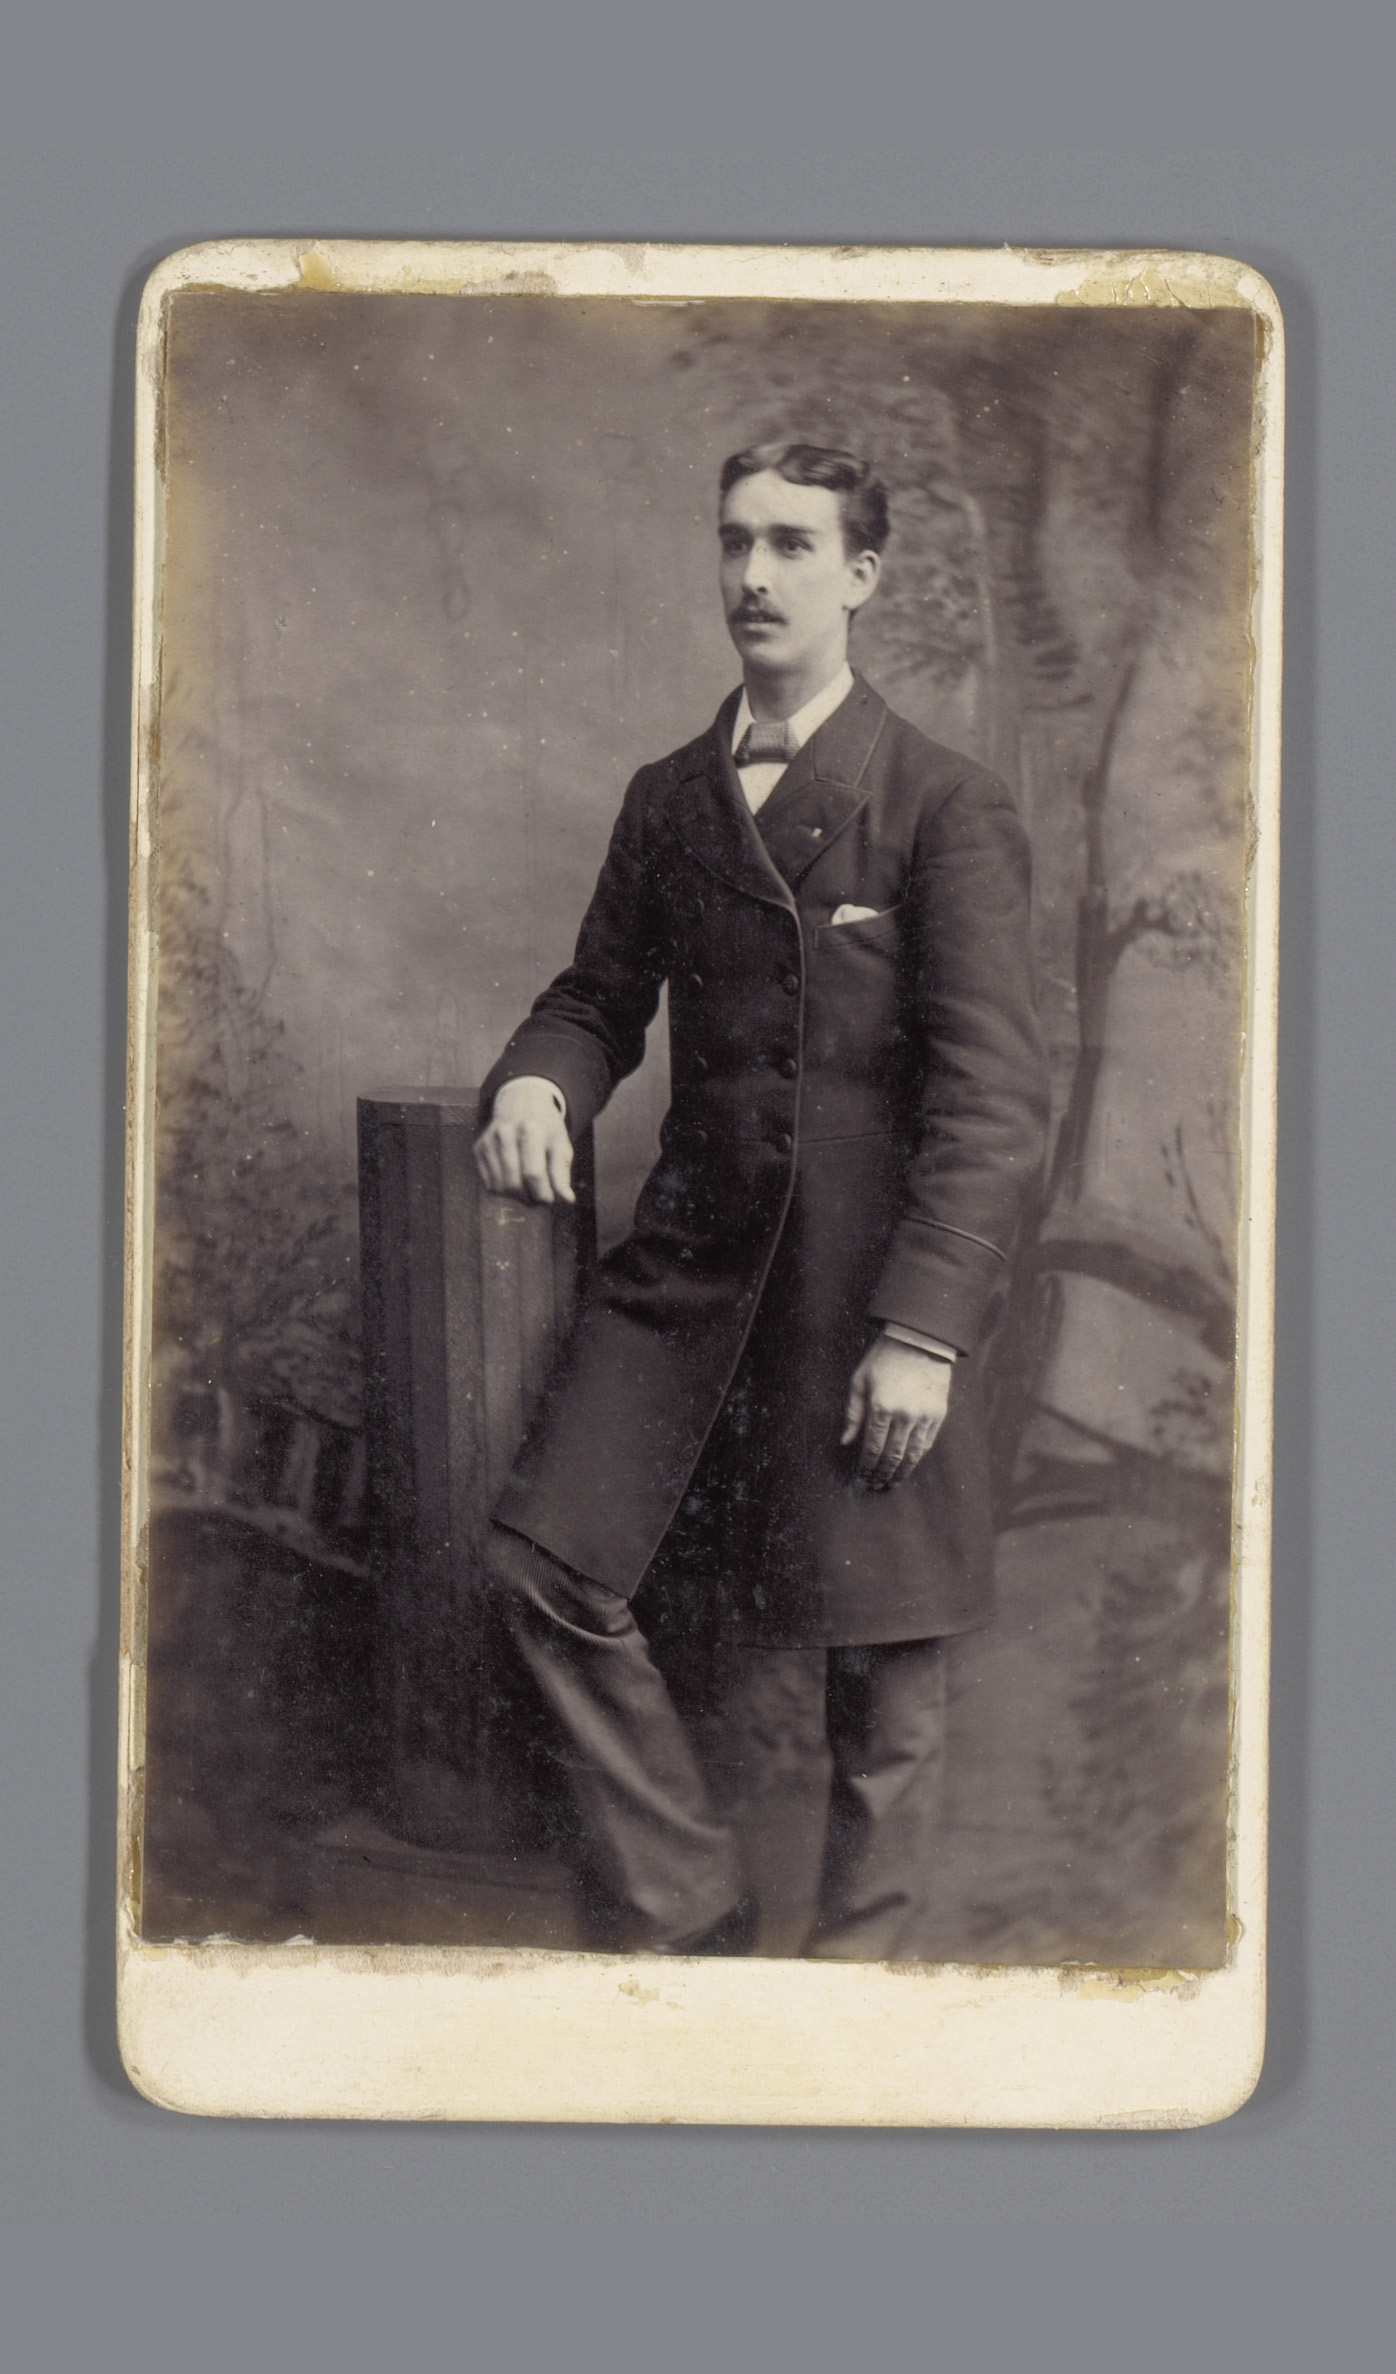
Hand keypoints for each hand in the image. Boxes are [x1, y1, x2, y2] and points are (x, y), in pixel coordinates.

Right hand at [473, 1077, 574, 1204]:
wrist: (520, 1101)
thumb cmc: (545, 1126)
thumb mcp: (560, 1144)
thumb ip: (562, 1173)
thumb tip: (567, 1200)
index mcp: (531, 1130)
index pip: (533, 1173)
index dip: (543, 1193)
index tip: (550, 1199)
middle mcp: (505, 1133)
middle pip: (513, 1183)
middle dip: (529, 1198)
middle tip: (538, 1198)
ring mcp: (489, 1141)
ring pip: (499, 1187)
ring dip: (516, 1196)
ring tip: (528, 1190)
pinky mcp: (479, 1149)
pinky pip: (489, 1183)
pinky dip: (504, 1189)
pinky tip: (515, 1180)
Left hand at [841, 1335, 952, 1488]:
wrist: (919, 1340)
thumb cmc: (884, 1358)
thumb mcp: (859, 1381)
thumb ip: (853, 1414)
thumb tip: (845, 1442)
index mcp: (880, 1407)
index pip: (872, 1448)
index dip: (867, 1466)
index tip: (863, 1476)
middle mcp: (903, 1415)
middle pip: (892, 1456)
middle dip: (882, 1474)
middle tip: (876, 1485)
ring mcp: (923, 1416)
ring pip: (912, 1455)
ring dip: (901, 1472)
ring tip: (892, 1482)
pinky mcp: (938, 1414)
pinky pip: (927, 1442)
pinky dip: (917, 1456)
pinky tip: (909, 1463)